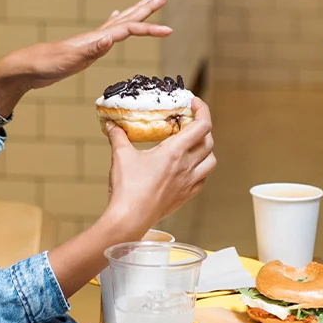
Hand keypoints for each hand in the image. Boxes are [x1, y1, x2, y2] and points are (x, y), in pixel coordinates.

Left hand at [0, 0, 171, 116]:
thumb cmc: (45, 65)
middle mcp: (96, 36)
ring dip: (135, 12)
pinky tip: (118, 16)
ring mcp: (92, 40)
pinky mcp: (86, 47)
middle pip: (127, 18)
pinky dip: (117, 22)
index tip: (169, 31)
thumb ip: (90, 50)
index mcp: (96, 38)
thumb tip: (110, 38)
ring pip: (120, 22)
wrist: (26, 68)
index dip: (149, 29)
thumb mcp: (69, 60)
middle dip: (146, 8)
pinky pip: (108, 31)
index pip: (129, 29)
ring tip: (148, 0)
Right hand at [103, 96, 216, 232]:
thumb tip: (112, 125)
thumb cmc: (127, 189)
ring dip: (205, 149)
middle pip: (208, 140)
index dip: (202, 109)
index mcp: (175, 152)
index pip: (202, 125)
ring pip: (211, 160)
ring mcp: (188, 182)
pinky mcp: (185, 196)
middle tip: (188, 122)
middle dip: (201, 127)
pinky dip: (201, 169)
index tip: (193, 103)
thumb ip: (118, 137)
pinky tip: (188, 168)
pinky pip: (203, 179)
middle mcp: (187, 166)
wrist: (130, 219)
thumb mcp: (121, 156)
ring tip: (191, 145)